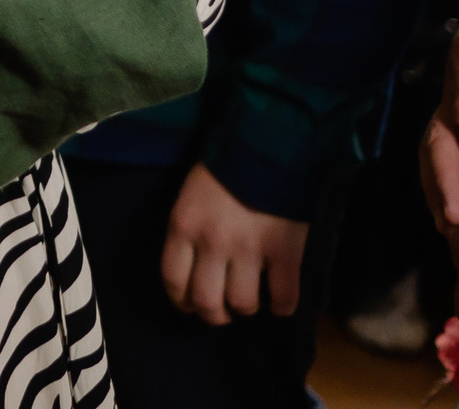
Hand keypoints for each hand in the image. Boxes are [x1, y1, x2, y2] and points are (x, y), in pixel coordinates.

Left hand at [161, 163, 307, 323]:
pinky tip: (279, 301)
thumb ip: (188, 231)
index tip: (189, 305)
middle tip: (222, 310)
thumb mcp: (190, 196)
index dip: (181, 301)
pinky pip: (283, 297)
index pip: (173, 280)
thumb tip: (193, 269)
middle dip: (214, 314)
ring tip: (250, 299)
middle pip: (206, 302)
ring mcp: (250, 249)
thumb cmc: (223, 167)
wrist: (267, 144)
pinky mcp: (285, 251)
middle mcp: (212, 243)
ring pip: (243, 303)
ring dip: (246, 307)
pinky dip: (282, 306)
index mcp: (183, 226)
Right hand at [422, 0, 458, 227]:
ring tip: (449, 227)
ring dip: (438, 190)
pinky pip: (440, 159)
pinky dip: (442, 188)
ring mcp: (447, 111)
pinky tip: (451, 220)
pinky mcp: (452, 127)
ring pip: (433, 153)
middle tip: (457, 216)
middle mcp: (450, 92)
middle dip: (444, 179)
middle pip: (438, 138)